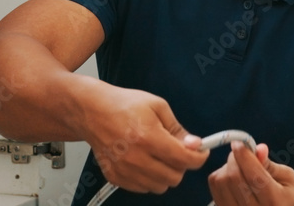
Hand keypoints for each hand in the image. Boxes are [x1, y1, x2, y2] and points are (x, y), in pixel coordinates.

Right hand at [79, 84, 207, 193]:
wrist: (93, 111)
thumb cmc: (124, 105)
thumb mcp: (158, 106)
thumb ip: (177, 128)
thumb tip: (195, 145)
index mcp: (148, 137)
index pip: (184, 159)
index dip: (199, 157)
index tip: (201, 152)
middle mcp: (136, 158)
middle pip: (174, 177)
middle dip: (182, 165)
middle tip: (178, 152)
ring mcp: (124, 170)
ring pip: (160, 186)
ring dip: (166, 174)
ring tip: (160, 156)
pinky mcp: (115, 177)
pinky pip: (143, 189)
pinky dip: (150, 179)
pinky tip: (146, 162)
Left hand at [208, 142, 293, 205]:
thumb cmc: (285, 195)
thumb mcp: (287, 178)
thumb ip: (270, 164)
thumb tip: (259, 148)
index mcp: (274, 201)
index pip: (254, 176)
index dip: (244, 156)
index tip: (239, 143)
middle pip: (234, 178)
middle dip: (235, 158)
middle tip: (241, 152)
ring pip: (221, 182)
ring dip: (227, 167)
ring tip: (239, 167)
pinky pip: (215, 188)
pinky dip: (220, 176)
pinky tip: (232, 177)